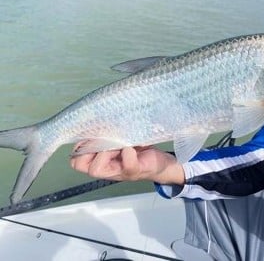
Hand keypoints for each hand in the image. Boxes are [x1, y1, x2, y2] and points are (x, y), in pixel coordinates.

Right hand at [70, 144, 184, 184]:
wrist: (159, 162)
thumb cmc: (138, 149)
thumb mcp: (120, 139)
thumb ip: (108, 133)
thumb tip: (99, 119)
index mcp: (101, 161)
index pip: (75, 159)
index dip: (79, 146)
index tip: (94, 135)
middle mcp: (106, 169)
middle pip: (80, 165)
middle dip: (89, 148)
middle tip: (106, 140)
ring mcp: (119, 172)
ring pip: (96, 169)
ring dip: (105, 151)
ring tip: (119, 143)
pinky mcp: (136, 170)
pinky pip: (127, 165)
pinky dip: (128, 155)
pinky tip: (132, 147)